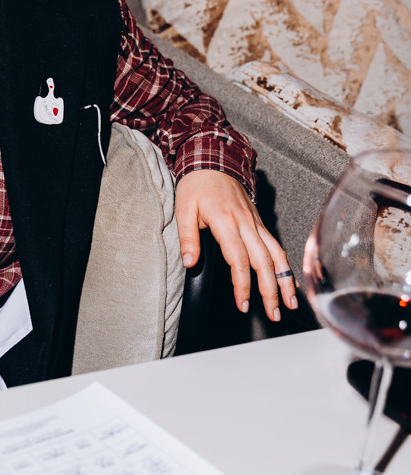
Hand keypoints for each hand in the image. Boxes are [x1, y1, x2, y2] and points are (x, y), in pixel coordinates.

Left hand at [174, 169, 296, 322]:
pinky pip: (276, 246)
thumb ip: (188, 238)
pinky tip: (290, 280)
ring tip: (290, 303)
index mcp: (226, 222)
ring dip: (285, 280)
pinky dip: (285, 265)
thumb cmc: (197, 185)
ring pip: (276, 254)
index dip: (243, 284)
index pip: (239, 259)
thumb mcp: (183, 209)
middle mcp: (246, 223)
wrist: (213, 161)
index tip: (243, 303)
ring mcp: (256, 223)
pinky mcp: (260, 222)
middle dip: (271, 290)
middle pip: (264, 261)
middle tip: (274, 313)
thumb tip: (190, 263)